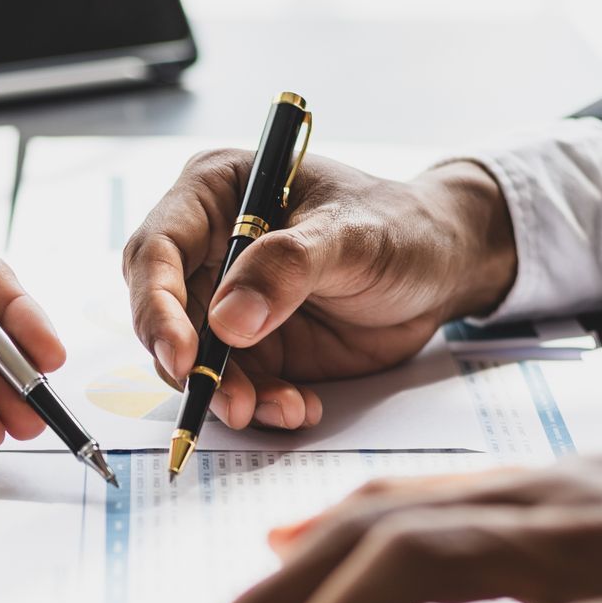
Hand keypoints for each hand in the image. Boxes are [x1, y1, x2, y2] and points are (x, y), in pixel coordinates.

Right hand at [122, 151, 516, 430]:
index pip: (157, 250)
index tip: (183, 355)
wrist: (444, 268)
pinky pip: (237, 385)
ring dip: (230, 394)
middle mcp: (210, 246)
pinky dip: (262, 405)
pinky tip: (298, 407)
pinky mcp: (253, 345)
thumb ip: (288, 267)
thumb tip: (227, 320)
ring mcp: (229, 300)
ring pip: (197, 360)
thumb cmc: (401, 228)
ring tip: (279, 409)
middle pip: (165, 314)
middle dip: (193, 365)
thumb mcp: (353, 237)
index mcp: (217, 193)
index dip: (158, 305)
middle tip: (230, 401)